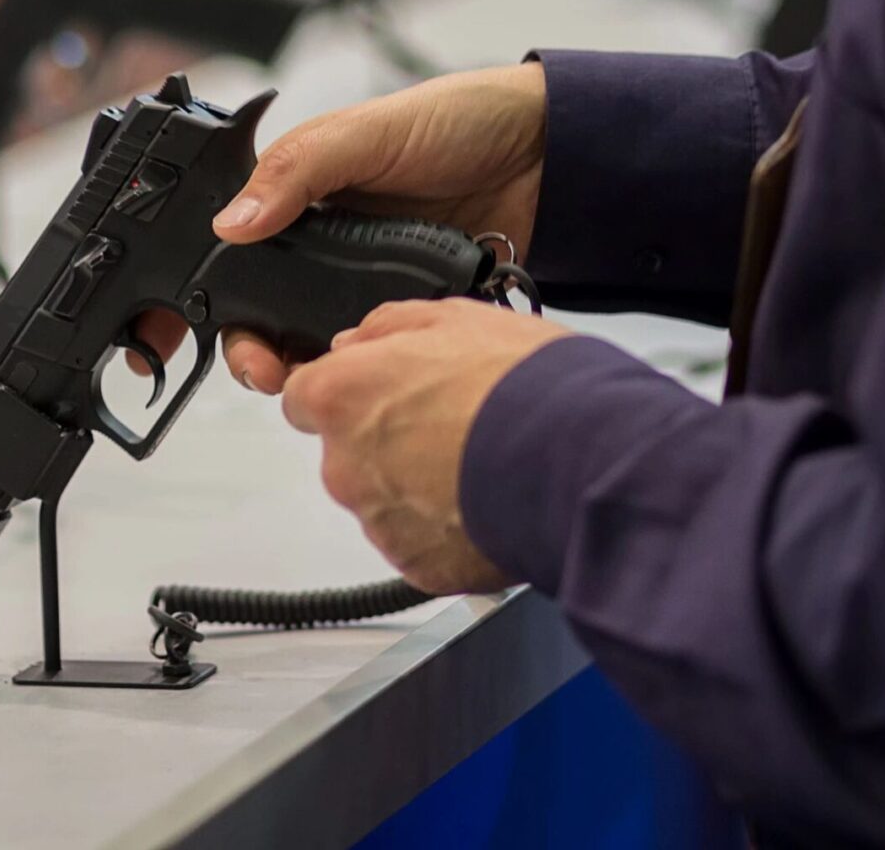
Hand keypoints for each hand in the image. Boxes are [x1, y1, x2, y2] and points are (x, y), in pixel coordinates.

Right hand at [131, 63, 548, 387]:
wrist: (548, 154)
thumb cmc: (459, 119)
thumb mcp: (366, 132)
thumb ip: (298, 171)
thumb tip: (233, 220)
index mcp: (298, 194)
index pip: (232, 254)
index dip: (206, 296)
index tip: (198, 334)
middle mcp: (324, 243)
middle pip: (265, 311)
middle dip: (253, 349)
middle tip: (263, 369)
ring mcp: (365, 279)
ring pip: (313, 340)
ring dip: (303, 366)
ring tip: (308, 378)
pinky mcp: (408, 307)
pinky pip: (372, 349)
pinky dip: (360, 367)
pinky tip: (362, 373)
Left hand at [282, 298, 570, 593]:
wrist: (579, 461)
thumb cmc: (521, 385)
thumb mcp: (454, 318)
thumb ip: (388, 328)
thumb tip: (359, 340)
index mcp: (342, 397)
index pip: (304, 397)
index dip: (345, 392)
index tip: (378, 391)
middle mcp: (346, 464)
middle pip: (347, 452)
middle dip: (387, 442)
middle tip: (450, 425)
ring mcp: (379, 521)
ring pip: (384, 500)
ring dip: (418, 487)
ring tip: (480, 464)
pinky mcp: (416, 565)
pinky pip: (419, 543)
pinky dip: (446, 529)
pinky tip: (488, 501)